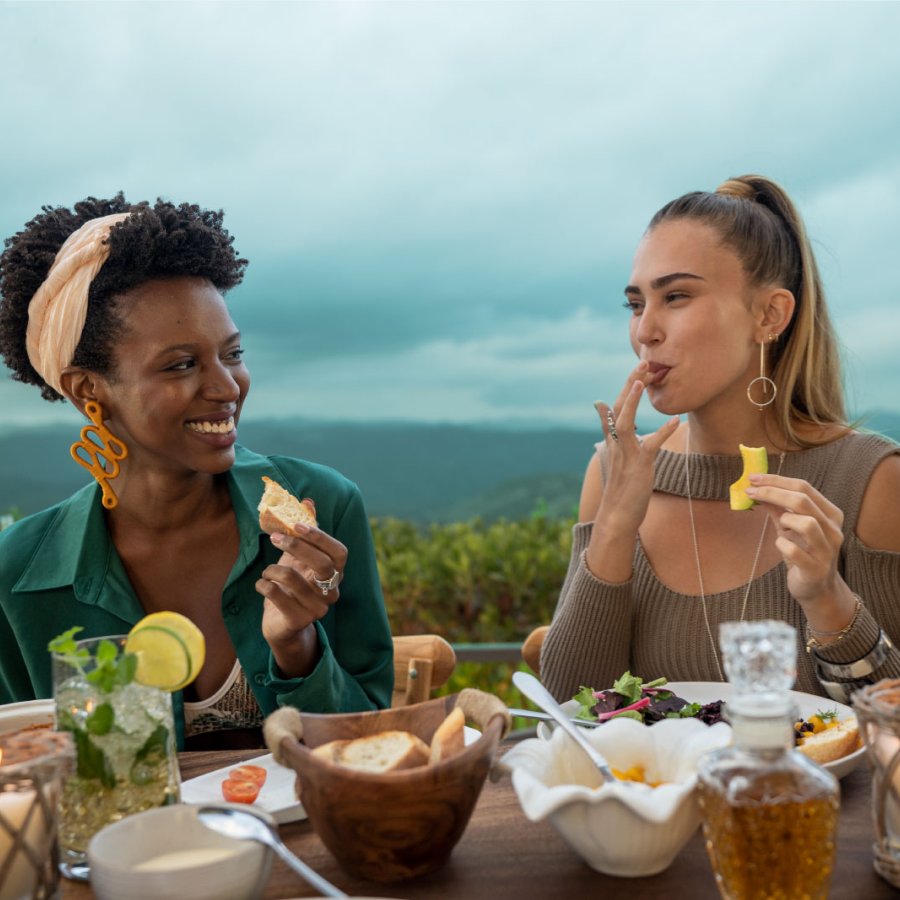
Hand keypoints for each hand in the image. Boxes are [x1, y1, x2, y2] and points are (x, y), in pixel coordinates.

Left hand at [256, 523, 348, 649]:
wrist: (281, 625)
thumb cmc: (290, 586)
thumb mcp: (297, 557)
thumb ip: (304, 532)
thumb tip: (308, 501)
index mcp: (334, 574)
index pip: (339, 553)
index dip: (321, 537)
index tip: (297, 524)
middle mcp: (331, 591)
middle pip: (323, 565)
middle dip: (297, 547)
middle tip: (275, 537)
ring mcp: (317, 609)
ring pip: (295, 580)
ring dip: (274, 570)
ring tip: (266, 571)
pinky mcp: (299, 621)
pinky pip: (278, 597)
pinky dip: (264, 585)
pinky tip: (261, 584)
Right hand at [593, 362, 679, 536]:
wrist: (617, 514)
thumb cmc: (621, 485)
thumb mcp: (616, 454)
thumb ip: (610, 429)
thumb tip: (599, 404)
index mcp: (614, 441)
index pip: (616, 408)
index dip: (626, 388)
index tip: (637, 370)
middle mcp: (617, 443)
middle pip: (619, 408)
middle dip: (629, 384)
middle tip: (643, 362)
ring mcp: (627, 454)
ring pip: (625, 422)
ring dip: (631, 400)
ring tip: (642, 380)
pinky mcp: (639, 466)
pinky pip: (650, 445)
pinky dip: (663, 431)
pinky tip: (676, 420)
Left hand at [745, 473, 844, 606]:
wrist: (816, 588)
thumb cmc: (803, 552)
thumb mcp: (790, 526)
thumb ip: (778, 507)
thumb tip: (757, 487)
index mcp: (830, 514)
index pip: (805, 487)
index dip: (777, 480)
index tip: (753, 478)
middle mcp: (833, 530)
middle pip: (803, 501)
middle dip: (772, 492)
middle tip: (749, 491)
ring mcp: (827, 551)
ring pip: (806, 523)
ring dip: (785, 519)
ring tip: (781, 526)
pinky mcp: (815, 569)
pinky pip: (794, 550)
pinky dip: (781, 544)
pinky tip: (780, 545)